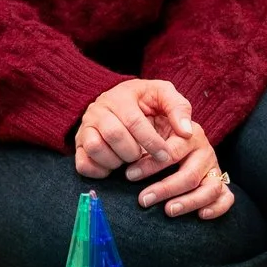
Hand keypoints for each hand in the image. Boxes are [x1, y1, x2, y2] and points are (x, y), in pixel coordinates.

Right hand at [72, 78, 193, 179]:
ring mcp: (85, 127)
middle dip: (134, 152)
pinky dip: (100, 171)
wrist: (117, 103)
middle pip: (113, 134)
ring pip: (95, 148)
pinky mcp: (79, 145)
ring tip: (129, 160)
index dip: (152, 142)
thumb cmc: (145, 101)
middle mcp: (98, 109)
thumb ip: (179, 108)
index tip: (165, 156)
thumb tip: (187, 132)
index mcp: (120, 95)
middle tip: (145, 157)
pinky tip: (114, 167)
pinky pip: (83, 164)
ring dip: (116, 161)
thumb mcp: (163, 96)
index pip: (134, 121)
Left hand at [135, 123, 235, 220]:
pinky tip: (201, 215)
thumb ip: (152, 127)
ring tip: (168, 211)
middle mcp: (204, 151)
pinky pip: (226, 197)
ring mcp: (213, 168)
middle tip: (143, 200)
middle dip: (165, 189)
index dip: (151, 165)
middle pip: (190, 175)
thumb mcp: (151, 122)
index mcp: (189, 134)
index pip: (173, 152)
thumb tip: (162, 140)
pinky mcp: (219, 183)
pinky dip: (217, 208)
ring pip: (210, 188)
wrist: (166, 139)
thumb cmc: (153, 133)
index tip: (130, 175)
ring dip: (189, 202)